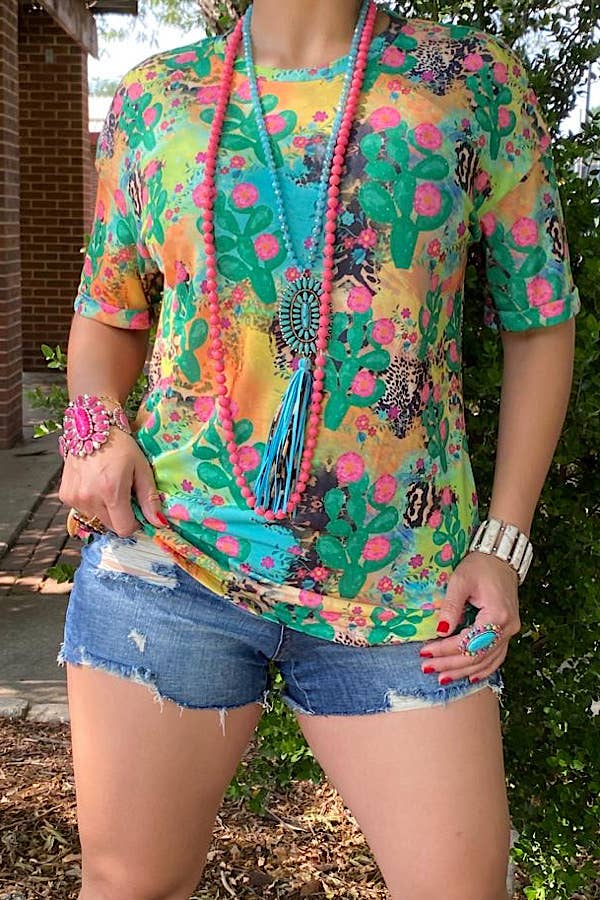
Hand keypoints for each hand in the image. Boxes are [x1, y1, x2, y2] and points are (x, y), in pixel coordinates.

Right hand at [58, 427, 166, 535]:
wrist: (92, 426)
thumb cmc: (120, 445)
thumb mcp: (142, 468)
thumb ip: (149, 498)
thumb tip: (158, 522)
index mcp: (111, 492)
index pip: (124, 529)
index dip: (135, 523)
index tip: (137, 510)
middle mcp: (90, 498)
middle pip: (110, 525)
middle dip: (121, 515)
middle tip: (124, 493)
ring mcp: (74, 498)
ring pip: (96, 518)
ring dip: (105, 509)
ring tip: (108, 485)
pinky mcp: (65, 495)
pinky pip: (83, 509)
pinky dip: (92, 502)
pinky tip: (95, 484)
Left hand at [419, 551, 520, 684]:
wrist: (501, 560)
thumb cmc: (480, 566)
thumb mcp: (460, 580)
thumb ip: (451, 606)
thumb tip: (440, 631)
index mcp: (497, 615)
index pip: (468, 642)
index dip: (445, 650)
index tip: (424, 653)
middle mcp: (507, 628)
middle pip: (477, 656)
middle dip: (450, 664)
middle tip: (427, 668)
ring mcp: (510, 632)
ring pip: (487, 661)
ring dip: (463, 671)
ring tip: (442, 677)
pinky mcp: (507, 632)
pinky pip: (497, 657)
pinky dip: (483, 669)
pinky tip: (470, 677)